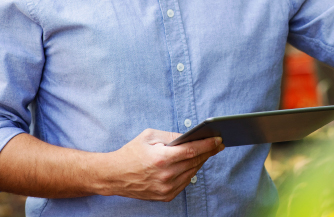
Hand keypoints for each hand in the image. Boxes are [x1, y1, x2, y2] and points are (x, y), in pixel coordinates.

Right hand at [100, 129, 224, 200]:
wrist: (114, 176)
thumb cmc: (131, 153)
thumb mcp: (149, 135)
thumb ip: (172, 135)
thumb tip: (190, 136)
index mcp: (162, 158)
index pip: (192, 150)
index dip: (208, 144)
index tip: (219, 139)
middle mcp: (166, 175)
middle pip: (195, 161)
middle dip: (208, 151)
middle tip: (218, 144)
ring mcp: (166, 188)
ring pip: (192, 172)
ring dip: (200, 162)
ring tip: (206, 152)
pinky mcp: (165, 196)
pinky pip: (185, 182)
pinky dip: (190, 172)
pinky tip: (192, 164)